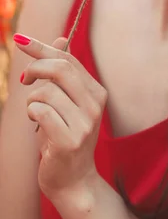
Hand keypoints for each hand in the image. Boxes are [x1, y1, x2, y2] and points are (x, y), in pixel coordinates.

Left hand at [14, 33, 107, 202]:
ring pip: (45, 92)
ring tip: (34, 113)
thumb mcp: (66, 102)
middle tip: (24, 79)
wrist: (73, 180)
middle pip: (60, 69)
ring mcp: (85, 123)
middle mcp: (95, 105)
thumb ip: (64, 73)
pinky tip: (35, 123)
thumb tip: (61, 38)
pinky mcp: (70, 140)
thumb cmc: (64, 137)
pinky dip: (31, 113)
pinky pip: (41, 111)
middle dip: (35, 68)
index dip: (42, 48)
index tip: (19, 39)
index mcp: (97, 92)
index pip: (69, 59)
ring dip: (30, 100)